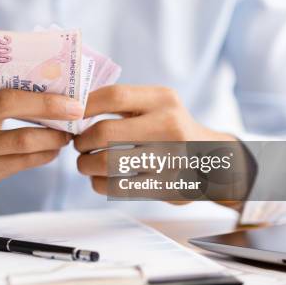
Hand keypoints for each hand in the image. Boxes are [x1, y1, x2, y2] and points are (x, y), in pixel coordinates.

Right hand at [0, 78, 83, 213]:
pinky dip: (42, 155)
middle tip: (76, 110)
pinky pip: (19, 163)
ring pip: (20, 140)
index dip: (35, 88)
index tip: (67, 90)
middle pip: (8, 105)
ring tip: (68, 133)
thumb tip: (47, 88)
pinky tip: (54, 150)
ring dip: (51, 136)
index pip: (0, 85)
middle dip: (47, 106)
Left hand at [73, 85, 241, 208]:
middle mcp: (169, 125)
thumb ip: (124, 103)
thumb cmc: (171, 129)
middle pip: (105, 131)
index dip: (85, 106)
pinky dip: (99, 184)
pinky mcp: (167, 187)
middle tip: (78, 145)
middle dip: (82, 140)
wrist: (214, 160)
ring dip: (86, 164)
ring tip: (85, 163)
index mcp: (163, 99)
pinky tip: (99, 180)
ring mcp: (170, 158)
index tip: (71, 115)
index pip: (114, 96)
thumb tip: (74, 107)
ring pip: (107, 163)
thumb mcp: (159, 105)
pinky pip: (118, 188)